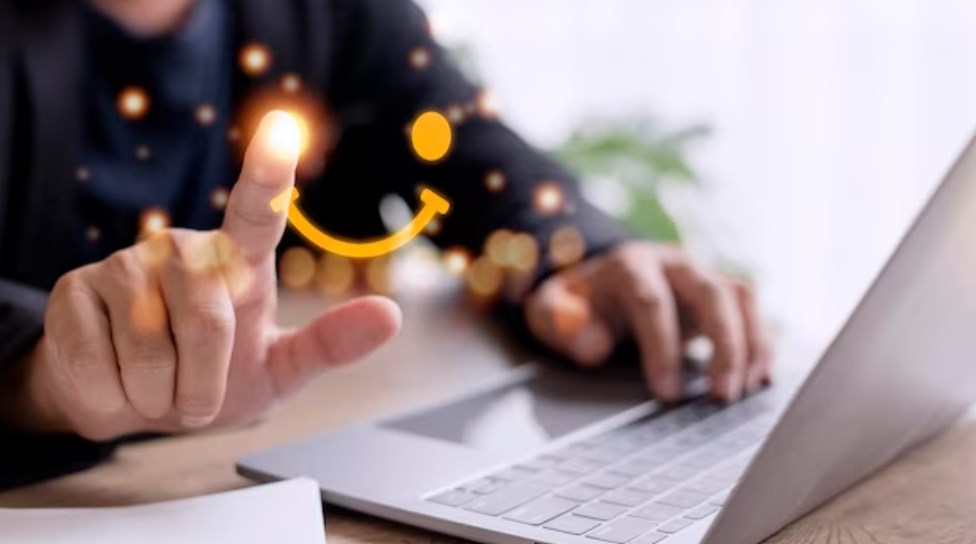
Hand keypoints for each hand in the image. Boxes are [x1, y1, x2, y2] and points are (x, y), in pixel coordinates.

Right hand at [11, 111, 400, 439]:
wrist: (129, 403)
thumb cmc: (211, 378)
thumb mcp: (277, 369)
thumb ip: (330, 343)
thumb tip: (392, 314)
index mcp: (239, 260)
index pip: (259, 213)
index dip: (268, 174)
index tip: (282, 127)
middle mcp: (183, 248)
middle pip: (210, 324)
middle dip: (204, 387)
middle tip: (195, 400)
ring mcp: (124, 263)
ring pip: (151, 352)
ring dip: (158, 397)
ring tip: (155, 388)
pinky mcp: (75, 290)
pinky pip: (99, 366)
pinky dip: (113, 399)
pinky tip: (113, 383)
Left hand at [524, 242, 772, 401]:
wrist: (599, 281)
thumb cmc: (576, 302)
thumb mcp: (550, 309)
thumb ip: (558, 321)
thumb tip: (594, 347)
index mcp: (630, 264)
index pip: (652, 301)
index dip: (661, 347)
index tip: (666, 392)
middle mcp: (673, 263)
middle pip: (711, 292)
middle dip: (722, 344)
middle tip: (720, 395)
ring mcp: (700, 275)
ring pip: (740, 298)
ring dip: (749, 344)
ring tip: (741, 391)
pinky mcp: (719, 294)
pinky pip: (751, 310)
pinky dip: (760, 342)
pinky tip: (759, 377)